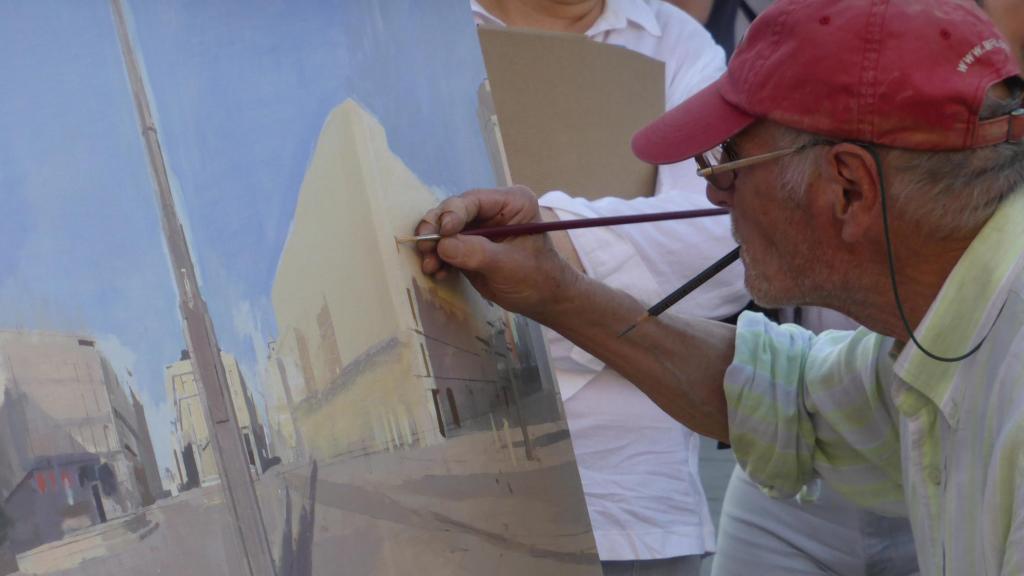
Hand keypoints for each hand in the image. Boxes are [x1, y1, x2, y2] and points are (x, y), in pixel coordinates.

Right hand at [415, 186, 579, 320]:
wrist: (544, 300)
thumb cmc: (536, 278)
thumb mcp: (508, 265)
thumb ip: (476, 253)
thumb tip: (443, 245)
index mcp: (512, 202)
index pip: (473, 200)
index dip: (452, 214)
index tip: (442, 232)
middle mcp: (493, 210)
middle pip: (453, 212)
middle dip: (437, 230)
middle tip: (425, 248)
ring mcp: (479, 228)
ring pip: (445, 230)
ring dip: (434, 247)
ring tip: (430, 266)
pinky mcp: (469, 245)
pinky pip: (446, 247)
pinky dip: (439, 258)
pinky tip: (438, 272)